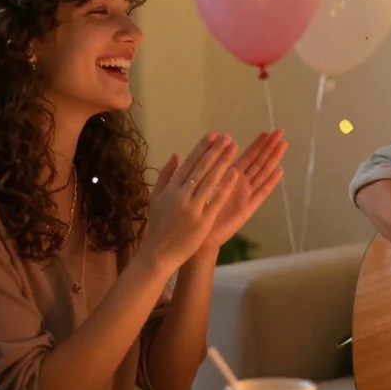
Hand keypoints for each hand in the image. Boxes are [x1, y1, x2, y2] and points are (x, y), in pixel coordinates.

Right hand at [143, 133, 241, 271]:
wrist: (158, 254)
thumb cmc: (158, 226)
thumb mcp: (155, 199)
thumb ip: (165, 176)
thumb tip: (176, 154)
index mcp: (169, 189)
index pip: (188, 163)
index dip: (202, 148)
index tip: (213, 135)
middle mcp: (180, 195)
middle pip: (200, 168)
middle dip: (215, 151)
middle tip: (228, 138)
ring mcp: (191, 208)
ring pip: (209, 180)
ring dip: (223, 162)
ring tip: (234, 149)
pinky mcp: (202, 221)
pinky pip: (216, 200)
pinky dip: (225, 186)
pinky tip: (235, 174)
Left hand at [201, 130, 287, 251]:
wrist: (198, 237)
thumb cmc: (195, 212)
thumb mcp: (195, 185)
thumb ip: (201, 168)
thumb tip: (197, 150)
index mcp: (229, 176)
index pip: (247, 156)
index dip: (257, 144)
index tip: (266, 132)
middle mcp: (241, 183)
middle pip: (258, 161)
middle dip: (269, 147)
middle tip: (280, 131)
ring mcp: (246, 195)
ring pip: (262, 172)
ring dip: (273, 159)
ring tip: (283, 144)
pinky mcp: (248, 208)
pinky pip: (262, 192)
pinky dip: (271, 182)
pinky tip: (279, 171)